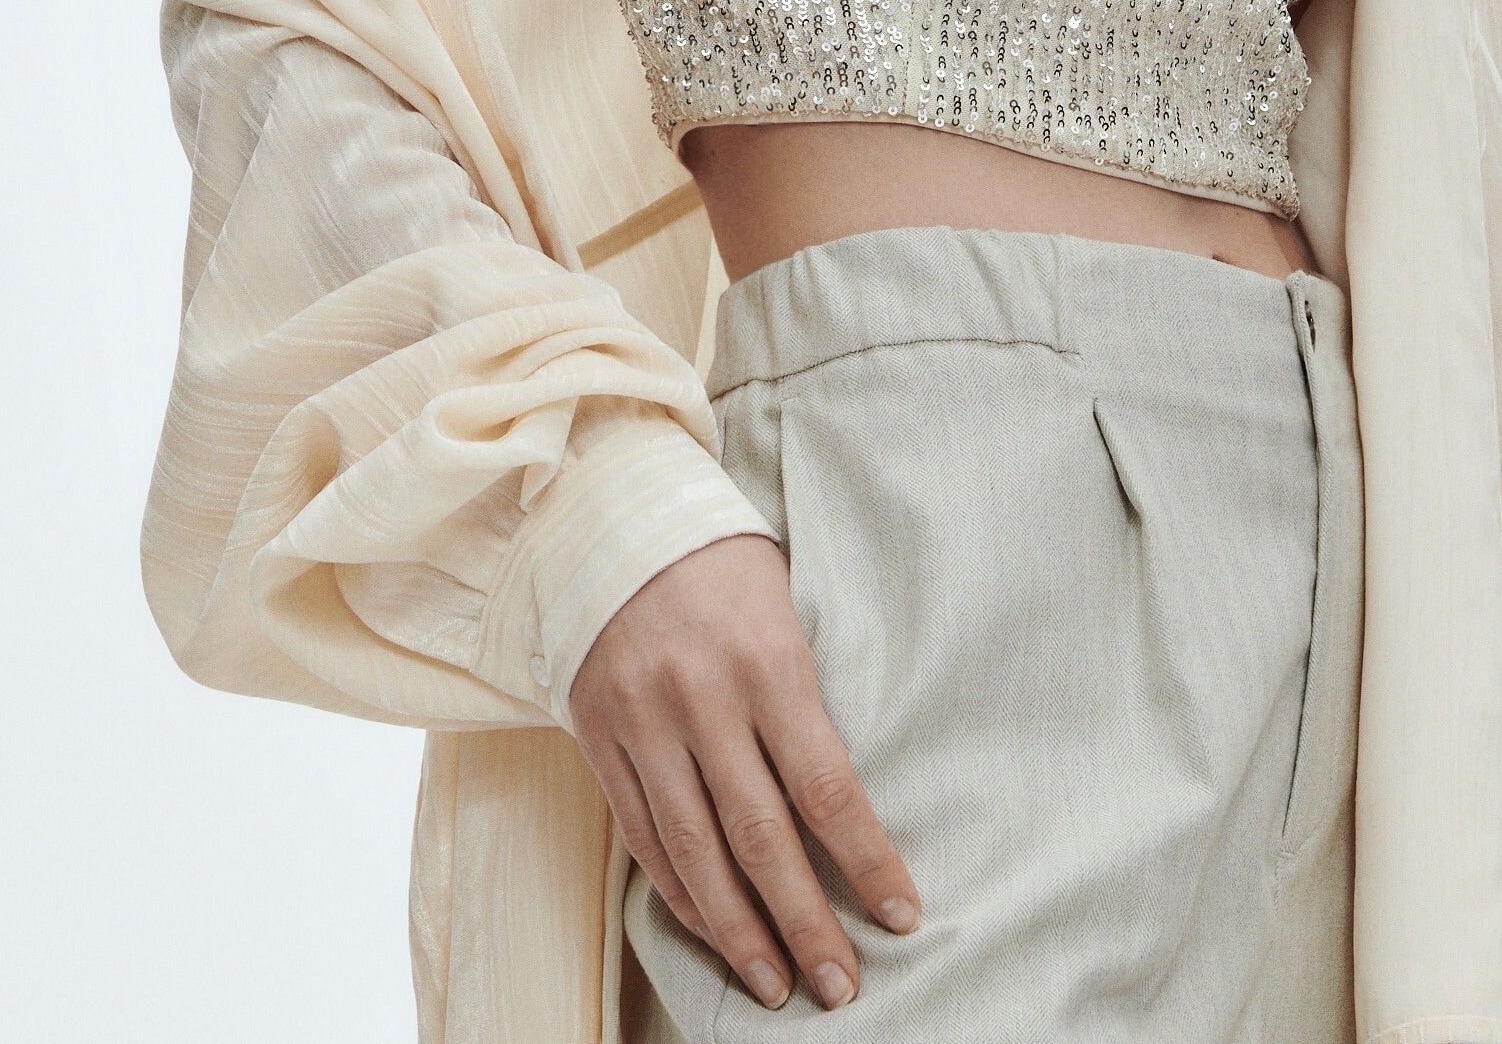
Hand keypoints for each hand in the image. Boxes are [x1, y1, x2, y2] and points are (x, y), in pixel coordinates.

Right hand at [569, 532, 920, 1010]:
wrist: (612, 514)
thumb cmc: (721, 560)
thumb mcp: (784, 603)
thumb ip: (804, 694)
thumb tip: (843, 794)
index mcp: (765, 661)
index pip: (825, 786)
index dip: (866, 859)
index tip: (901, 914)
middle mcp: (702, 700)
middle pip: (762, 837)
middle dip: (807, 922)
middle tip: (842, 986)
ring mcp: (644, 723)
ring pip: (697, 852)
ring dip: (741, 931)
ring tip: (777, 985)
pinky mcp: (600, 736)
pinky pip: (644, 834)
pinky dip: (680, 892)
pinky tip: (714, 930)